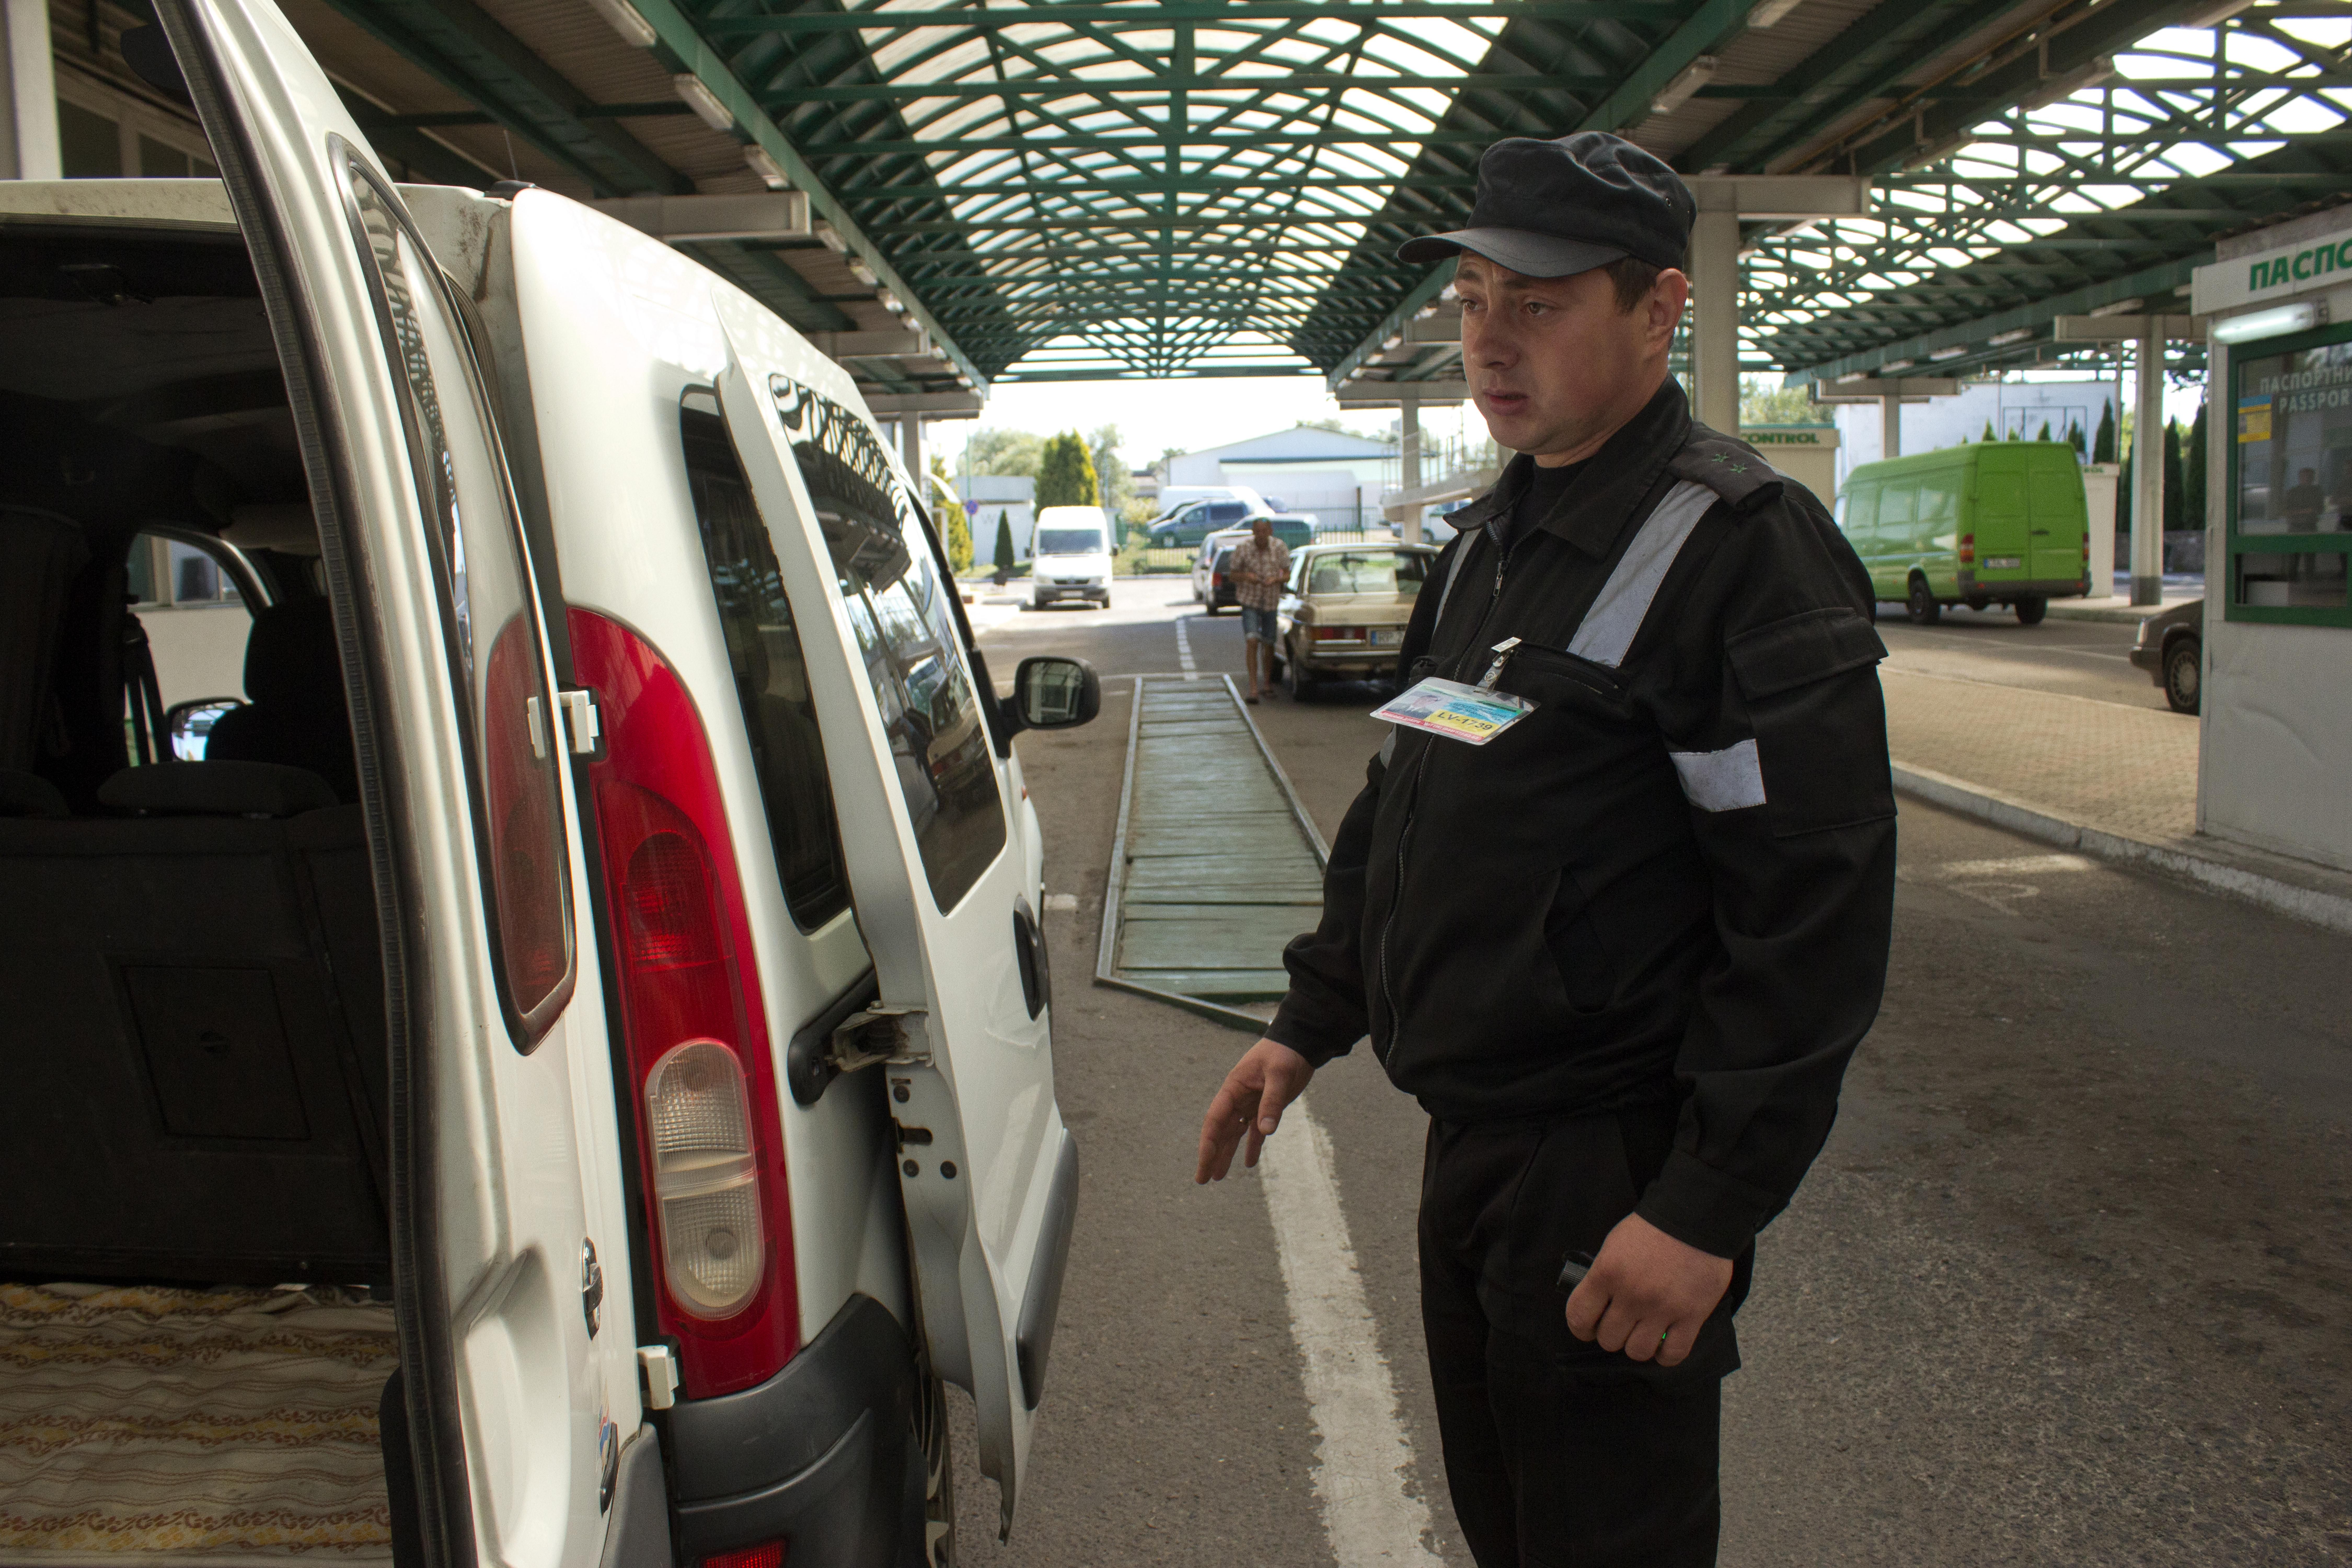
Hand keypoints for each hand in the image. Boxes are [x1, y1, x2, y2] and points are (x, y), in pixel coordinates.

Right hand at [1194, 1038, 1313, 1182]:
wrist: (1299, 1043)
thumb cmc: (1285, 1053)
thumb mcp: (1279, 1074)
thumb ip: (1272, 1102)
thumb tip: (1265, 1131)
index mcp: (1233, 1088)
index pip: (1215, 1120)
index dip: (1208, 1143)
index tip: (1203, 1163)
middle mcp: (1237, 1098)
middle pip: (1220, 1131)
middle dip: (1210, 1155)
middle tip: (1202, 1180)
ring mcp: (1250, 1103)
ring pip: (1234, 1134)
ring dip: (1226, 1154)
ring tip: (1217, 1177)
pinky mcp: (1265, 1107)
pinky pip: (1255, 1132)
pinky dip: (1252, 1147)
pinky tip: (1249, 1163)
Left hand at [1564, 1212, 1732, 1366]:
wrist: (1695, 1216)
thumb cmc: (1651, 1228)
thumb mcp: (1614, 1244)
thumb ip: (1603, 1275)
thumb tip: (1597, 1304)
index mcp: (1607, 1273)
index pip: (1579, 1316)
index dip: (1581, 1328)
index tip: (1588, 1327)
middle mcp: (1632, 1295)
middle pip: (1609, 1339)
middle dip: (1612, 1335)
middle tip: (1621, 1325)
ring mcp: (1662, 1308)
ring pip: (1638, 1352)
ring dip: (1637, 1346)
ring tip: (1643, 1333)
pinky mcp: (1691, 1316)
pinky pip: (1673, 1354)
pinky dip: (1665, 1355)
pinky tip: (1663, 1343)